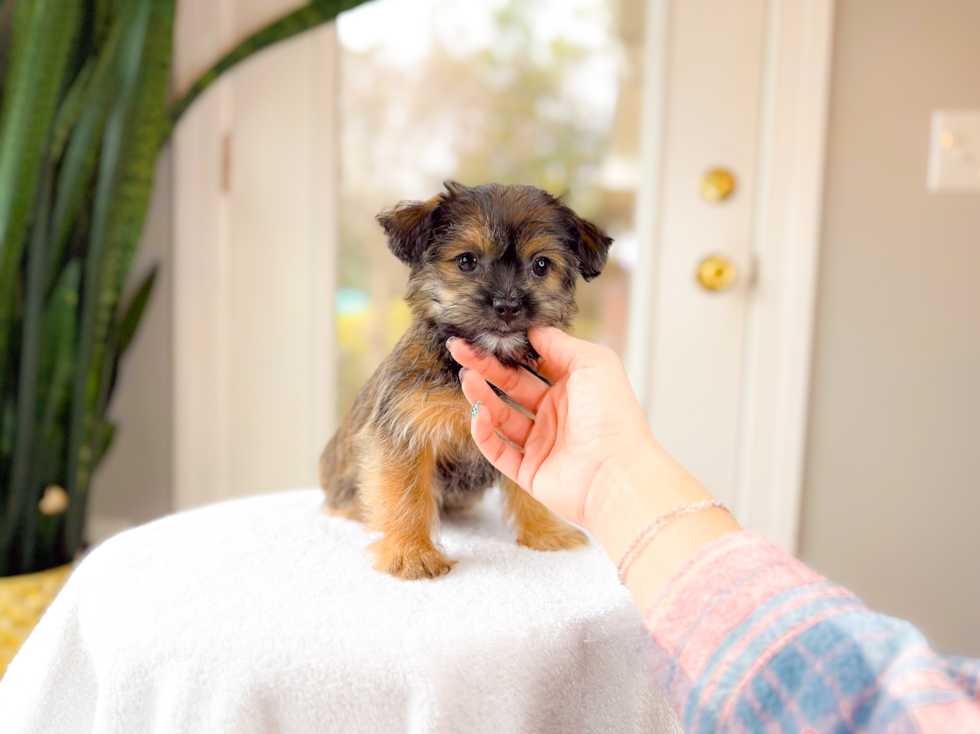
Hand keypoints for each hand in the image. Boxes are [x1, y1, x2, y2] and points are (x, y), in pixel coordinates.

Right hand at [448, 327, 655, 530]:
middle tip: (460, 350)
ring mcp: (542, 444)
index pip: (534, 364)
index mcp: (574, 388)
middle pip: (512, 386)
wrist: (615, 474)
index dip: (510, 351)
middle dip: (485, 368)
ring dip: (482, 397)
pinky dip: (484, 432)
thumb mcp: (594, 363)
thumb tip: (533, 330)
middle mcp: (557, 415)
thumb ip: (560, 343)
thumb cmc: (613, 417)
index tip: (486, 336)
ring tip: (466, 378)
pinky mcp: (529, 472)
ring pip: (501, 416)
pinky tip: (478, 413)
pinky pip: (498, 450)